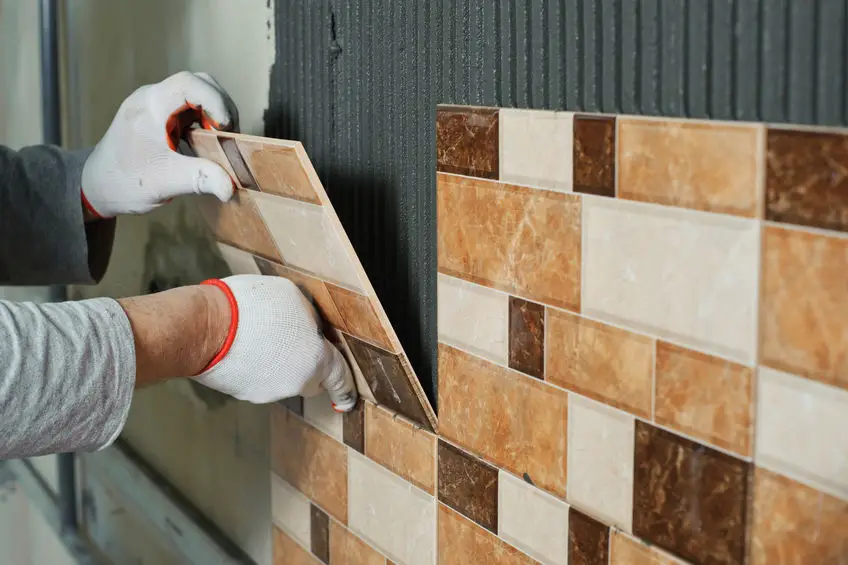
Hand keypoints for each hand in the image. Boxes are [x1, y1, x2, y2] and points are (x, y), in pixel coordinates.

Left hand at [81, 71, 238, 217]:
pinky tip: (208, 143)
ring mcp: (155, 105)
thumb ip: (200, 179)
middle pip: (198, 83)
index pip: (189, 84)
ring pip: (197, 93)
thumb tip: (230, 187)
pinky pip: (190, 107)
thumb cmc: (125, 182)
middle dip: (220, 106)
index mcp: (149, 106)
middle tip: (229, 136)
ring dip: (215, 113)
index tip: (226, 129)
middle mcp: (151, 98)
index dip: (216, 102)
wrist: (97, 187)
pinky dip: (206, 121)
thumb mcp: (165, 183)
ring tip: (221, 140)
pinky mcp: (159, 116)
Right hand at [194, 275, 357, 409]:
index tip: (347, 400)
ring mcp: (269, 392)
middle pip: (311, 379)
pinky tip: (244, 346)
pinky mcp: (245, 394)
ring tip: (259, 335)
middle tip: (292, 340)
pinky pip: (260, 380)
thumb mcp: (293, 297)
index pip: (339, 378)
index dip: (345, 389)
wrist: (205, 327)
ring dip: (279, 363)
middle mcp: (296, 382)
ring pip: (284, 380)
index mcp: (316, 359)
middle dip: (308, 365)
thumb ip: (309, 319)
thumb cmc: (252, 307)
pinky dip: (257, 368)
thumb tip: (309, 328)